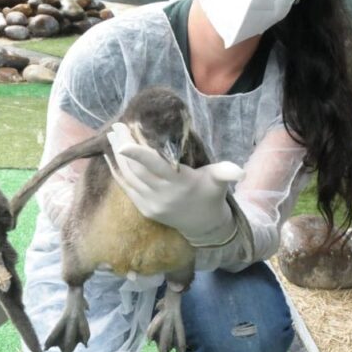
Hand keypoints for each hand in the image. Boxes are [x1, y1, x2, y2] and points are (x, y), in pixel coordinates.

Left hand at [106, 122, 242, 245]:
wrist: (202, 225)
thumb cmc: (210, 194)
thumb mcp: (219, 181)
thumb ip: (226, 172)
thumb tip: (241, 172)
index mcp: (179, 183)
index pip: (155, 166)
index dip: (138, 154)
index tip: (123, 142)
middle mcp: (162, 194)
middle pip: (136, 167)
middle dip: (123, 145)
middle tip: (116, 126)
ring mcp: (150, 203)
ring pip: (128, 176)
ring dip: (117, 155)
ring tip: (112, 136)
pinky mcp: (143, 208)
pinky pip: (126, 187)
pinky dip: (117, 171)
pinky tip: (111, 156)